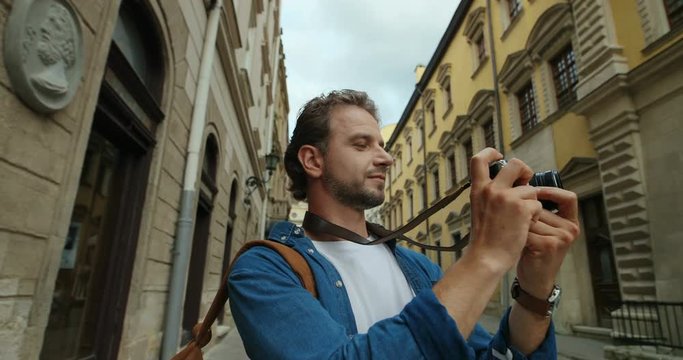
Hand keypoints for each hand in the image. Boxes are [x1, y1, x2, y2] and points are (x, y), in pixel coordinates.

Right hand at [467, 148, 543, 273]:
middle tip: (527, 183)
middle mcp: (492, 189)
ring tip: (522, 220)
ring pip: (531, 189)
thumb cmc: (484, 240)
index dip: (490, 152)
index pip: (478, 159)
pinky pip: (537, 204)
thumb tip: (511, 186)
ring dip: (531, 203)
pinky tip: (525, 227)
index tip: (499, 156)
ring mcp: (507, 197)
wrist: (486, 258)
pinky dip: (534, 216)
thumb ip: (490, 196)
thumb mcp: (479, 210)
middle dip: (526, 171)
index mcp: (478, 190)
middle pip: (515, 164)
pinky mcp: (522, 208)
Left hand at [516, 187, 579, 298]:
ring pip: (531, 218)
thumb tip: (524, 186)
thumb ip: (541, 212)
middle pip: (541, 207)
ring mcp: (561, 238)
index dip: (551, 191)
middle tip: (515, 223)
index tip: (534, 190)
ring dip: (518, 224)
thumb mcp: (544, 230)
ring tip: (515, 235)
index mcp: (571, 222)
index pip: (569, 198)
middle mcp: (570, 229)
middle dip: (525, 213)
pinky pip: (525, 229)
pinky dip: (516, 234)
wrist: (535, 280)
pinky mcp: (548, 245)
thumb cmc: (535, 251)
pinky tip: (515, 241)